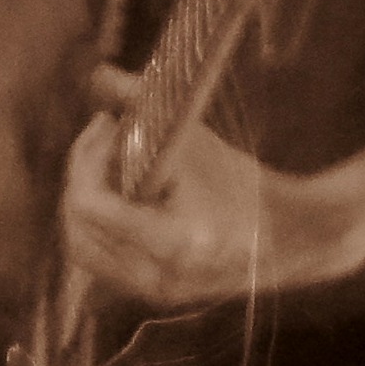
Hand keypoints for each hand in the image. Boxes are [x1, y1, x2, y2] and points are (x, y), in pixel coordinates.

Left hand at [60, 67, 281, 308]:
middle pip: (77, 226)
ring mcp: (152, 291)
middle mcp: (156, 276)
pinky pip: (100, 260)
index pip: (90, 206)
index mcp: (172, 242)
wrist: (286, 235)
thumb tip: (98, 73)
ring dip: (84, 199)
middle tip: (102, 136)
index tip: (109, 125)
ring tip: (107, 161)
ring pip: (82, 246)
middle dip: (80, 174)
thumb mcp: (196, 141)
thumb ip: (143, 104)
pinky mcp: (151, 292)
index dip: (86, 159)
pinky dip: (97, 223)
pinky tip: (119, 190)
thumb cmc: (244, 186)